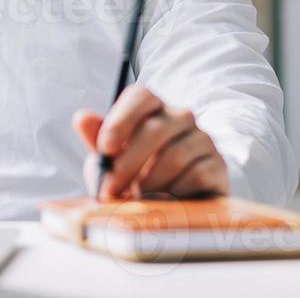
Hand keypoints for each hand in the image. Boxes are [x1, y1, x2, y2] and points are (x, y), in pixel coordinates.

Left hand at [72, 85, 228, 200]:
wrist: (172, 203)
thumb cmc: (136, 174)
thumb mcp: (113, 158)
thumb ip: (98, 138)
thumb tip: (82, 117)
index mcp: (152, 108)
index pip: (141, 96)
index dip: (121, 119)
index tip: (105, 148)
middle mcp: (181, 117)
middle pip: (155, 130)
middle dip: (127, 164)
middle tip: (110, 190)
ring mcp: (202, 140)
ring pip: (174, 157)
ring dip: (149, 184)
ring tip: (136, 199)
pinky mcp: (217, 165)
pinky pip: (196, 176)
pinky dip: (174, 194)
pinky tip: (164, 202)